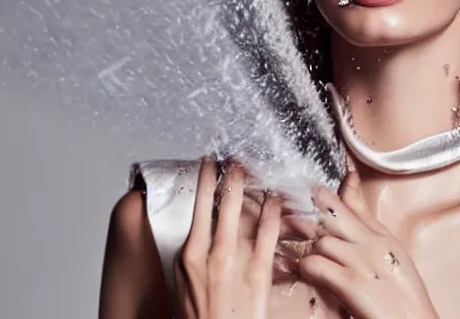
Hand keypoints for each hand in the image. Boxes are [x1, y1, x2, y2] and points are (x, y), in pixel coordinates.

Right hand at [174, 158, 281, 318]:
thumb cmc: (201, 317)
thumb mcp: (183, 282)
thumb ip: (191, 254)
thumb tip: (198, 229)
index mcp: (189, 254)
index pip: (196, 205)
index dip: (203, 179)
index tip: (208, 163)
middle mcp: (211, 252)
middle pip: (219, 201)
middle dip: (227, 174)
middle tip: (233, 157)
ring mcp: (236, 260)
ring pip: (242, 211)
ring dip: (249, 186)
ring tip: (252, 168)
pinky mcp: (259, 271)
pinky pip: (267, 232)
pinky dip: (273, 211)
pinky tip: (275, 197)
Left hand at [297, 172, 438, 318]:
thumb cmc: (403, 299)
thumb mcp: (391, 255)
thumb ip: (366, 223)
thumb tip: (351, 187)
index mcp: (381, 237)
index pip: (348, 201)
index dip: (321, 192)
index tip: (307, 189)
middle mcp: (373, 244)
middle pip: (329, 211)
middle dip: (305, 212)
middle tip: (288, 218)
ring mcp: (363, 263)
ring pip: (320, 240)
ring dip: (308, 251)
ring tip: (307, 261)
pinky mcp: (353, 284)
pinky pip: (316, 264)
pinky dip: (307, 269)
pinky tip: (310, 276)